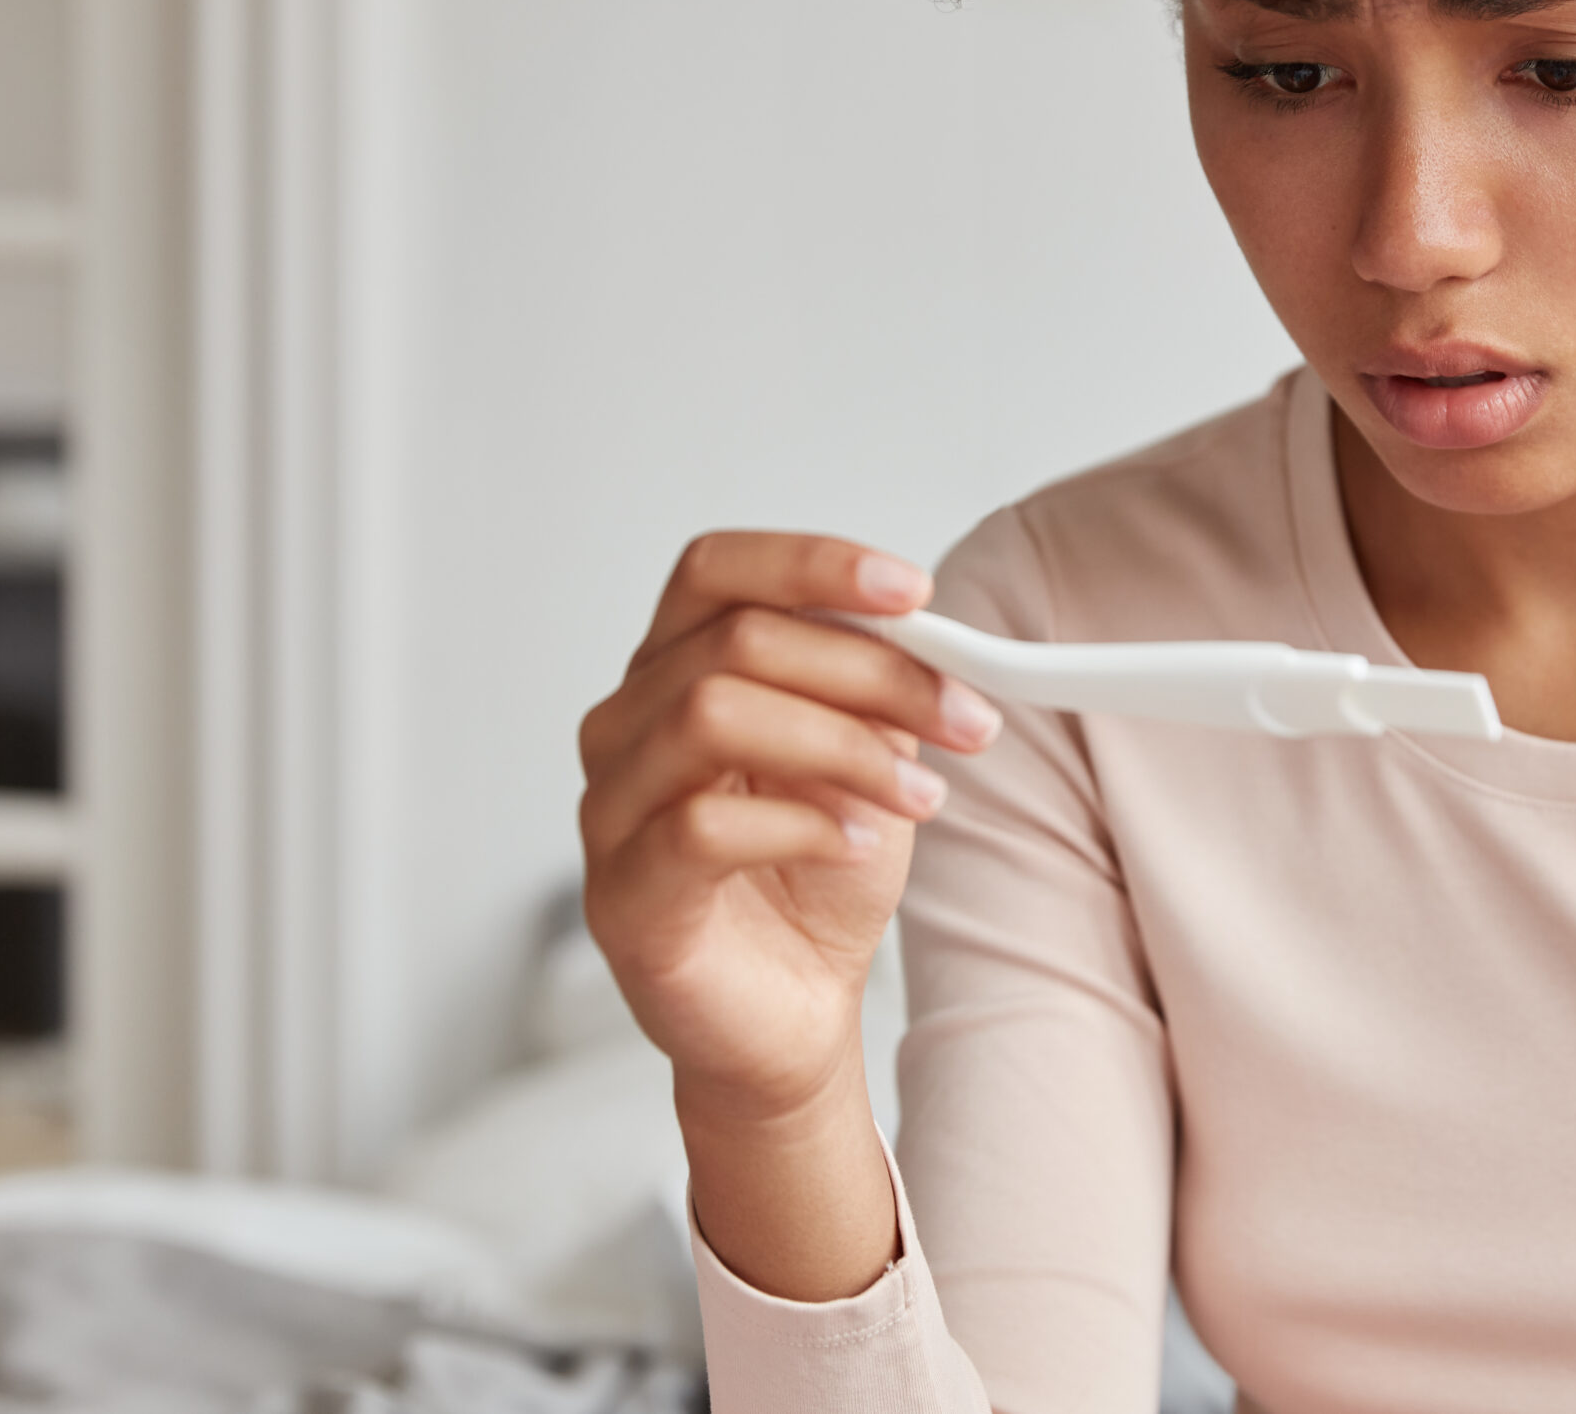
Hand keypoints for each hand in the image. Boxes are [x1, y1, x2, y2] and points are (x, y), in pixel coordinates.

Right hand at [577, 532, 1002, 1127]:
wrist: (793, 1012)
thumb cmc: (815, 875)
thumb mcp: (865, 758)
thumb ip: (874, 691)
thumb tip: (928, 632)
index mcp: (674, 670)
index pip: (717, 571)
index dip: (812, 563)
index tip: (915, 592)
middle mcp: (625, 725)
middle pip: (736, 640)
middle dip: (872, 672)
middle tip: (964, 717)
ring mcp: (611, 808)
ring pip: (712, 714)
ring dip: (842, 744)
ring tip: (918, 792)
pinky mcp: (622, 895)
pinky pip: (700, 824)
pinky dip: (801, 823)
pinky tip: (858, 843)